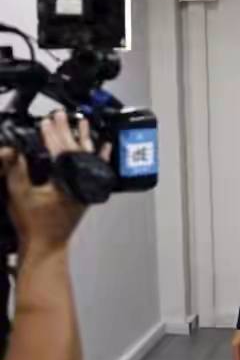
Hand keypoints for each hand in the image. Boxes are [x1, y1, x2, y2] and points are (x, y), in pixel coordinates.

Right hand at [0, 111, 109, 254]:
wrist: (47, 244)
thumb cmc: (33, 223)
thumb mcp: (19, 195)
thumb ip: (16, 171)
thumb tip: (13, 151)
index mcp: (65, 180)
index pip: (59, 150)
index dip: (51, 134)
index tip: (46, 121)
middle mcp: (81, 181)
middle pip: (74, 149)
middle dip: (66, 130)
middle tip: (60, 115)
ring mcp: (87, 186)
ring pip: (88, 156)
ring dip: (84, 138)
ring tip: (83, 122)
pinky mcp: (88, 191)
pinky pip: (98, 170)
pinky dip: (101, 156)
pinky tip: (105, 145)